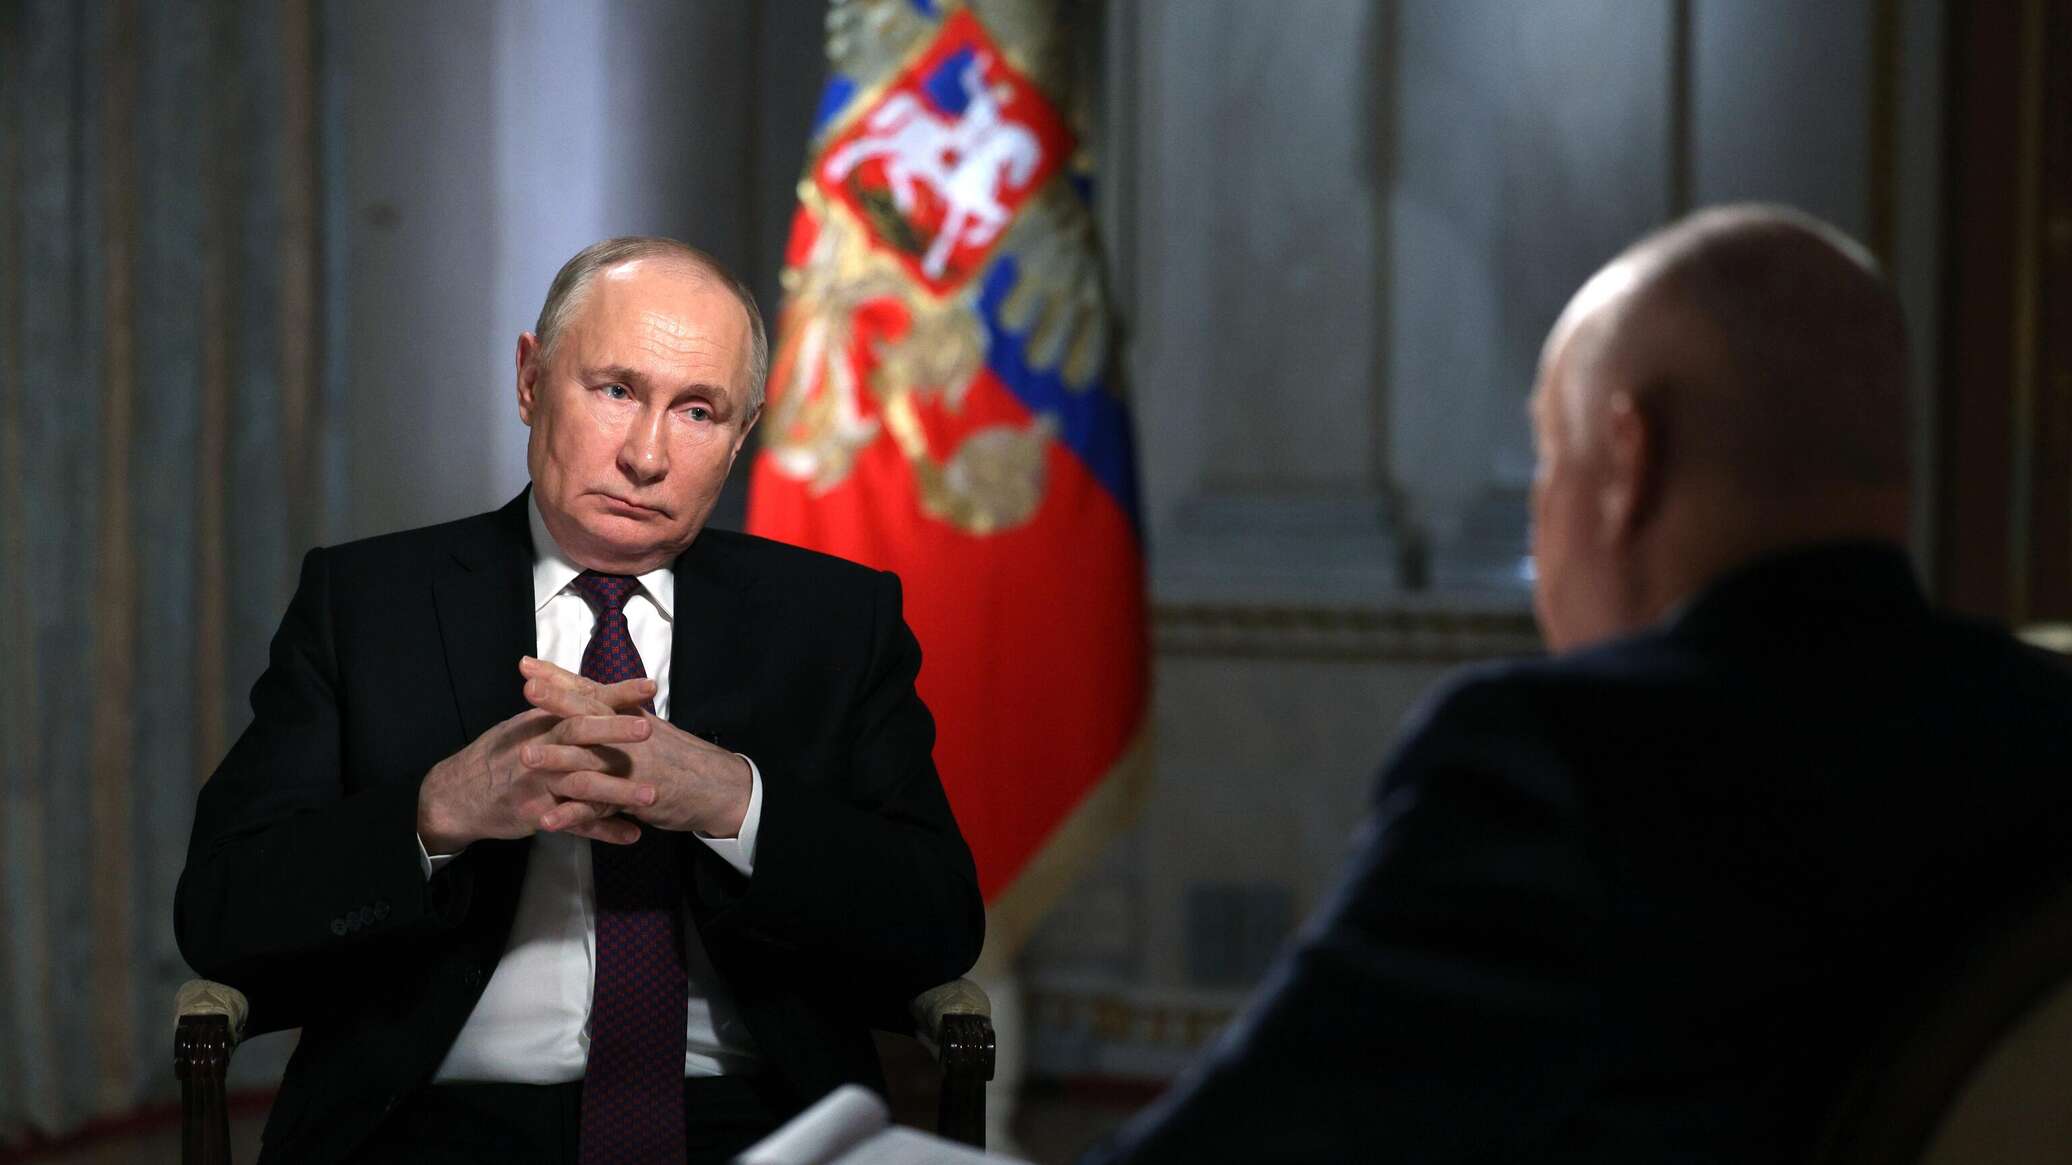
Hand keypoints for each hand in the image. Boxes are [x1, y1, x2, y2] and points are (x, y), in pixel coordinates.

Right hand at [415, 660, 656, 850]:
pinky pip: (574, 824)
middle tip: (649, 729)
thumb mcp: (525, 724)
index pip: (582, 701)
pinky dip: (603, 831)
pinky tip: (632, 835)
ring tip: (652, 796)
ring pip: (581, 784)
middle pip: (578, 734)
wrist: (457, 794)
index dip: (615, 694)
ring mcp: (538, 783)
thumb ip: (557, 707)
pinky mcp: (536, 814)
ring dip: (617, 791)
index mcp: (543, 722)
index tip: (649, 687)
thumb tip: (589, 685)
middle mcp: (542, 748)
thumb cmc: (498, 755)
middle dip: (614, 731)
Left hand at [518, 657, 753, 837]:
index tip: (528, 665)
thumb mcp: (648, 725)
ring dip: (557, 758)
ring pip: (590, 760)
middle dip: (557, 702)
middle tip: (527, 691)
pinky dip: (572, 815)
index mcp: (629, 717)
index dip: (560, 678)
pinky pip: (598, 808)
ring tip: (524, 757)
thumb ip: (617, 710)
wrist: (718, 786)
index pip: (591, 691)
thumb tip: (585, 693)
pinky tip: (548, 819)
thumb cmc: (679, 755)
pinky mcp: (634, 799)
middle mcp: (629, 736)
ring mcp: (631, 768)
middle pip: (590, 715)